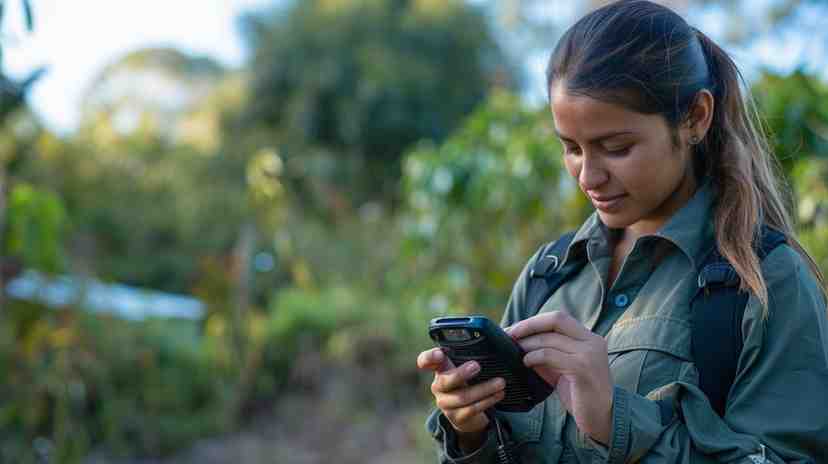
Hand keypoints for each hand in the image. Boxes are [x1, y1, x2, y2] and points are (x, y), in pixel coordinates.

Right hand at [416, 347, 505, 434]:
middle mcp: (439, 385)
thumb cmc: (472, 380)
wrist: (471, 413)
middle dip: (460, 374)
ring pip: (462, 397)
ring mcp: (445, 403)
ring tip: (501, 383)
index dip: (429, 358)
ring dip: (484, 389)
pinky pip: (471, 409)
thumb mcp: (473, 364)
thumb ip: (483, 349)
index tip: (440, 354)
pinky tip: (499, 394)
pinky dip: (488, 400)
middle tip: (477, 366)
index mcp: (441, 368)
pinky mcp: (456, 417)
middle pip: (445, 381)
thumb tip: (507, 333)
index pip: (426, 361)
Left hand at [506, 311, 613, 444]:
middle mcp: (592, 341)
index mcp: (589, 338)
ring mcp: (589, 354)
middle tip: (508, 335)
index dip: (534, 321)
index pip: (559, 318)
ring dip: (527, 343)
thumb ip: (548, 353)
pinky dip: (534, 356)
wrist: (603, 418)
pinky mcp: (582, 369)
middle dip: (528, 325)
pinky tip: (525, 363)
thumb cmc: (580, 394)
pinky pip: (550, 355)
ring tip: (514, 351)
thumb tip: (519, 342)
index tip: (514, 328)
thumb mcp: (562, 368)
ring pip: (550, 338)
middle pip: (556, 319)